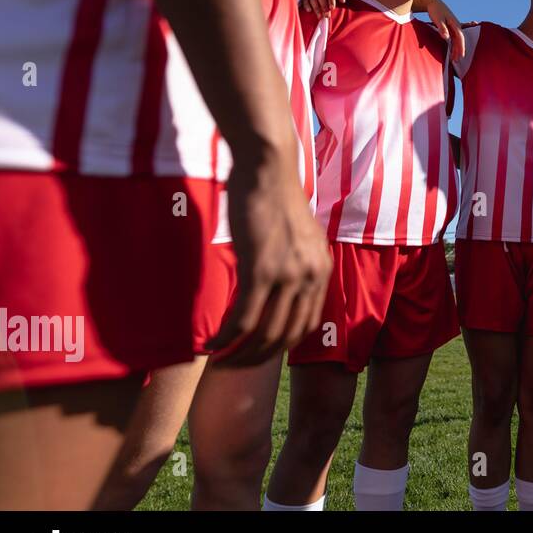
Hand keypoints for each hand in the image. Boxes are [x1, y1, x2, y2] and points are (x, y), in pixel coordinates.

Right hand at [207, 144, 331, 364]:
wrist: (269, 166)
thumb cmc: (276, 195)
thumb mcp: (299, 235)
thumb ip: (296, 262)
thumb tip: (281, 282)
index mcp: (321, 270)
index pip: (306, 325)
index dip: (280, 347)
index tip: (256, 354)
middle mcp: (311, 277)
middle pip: (287, 337)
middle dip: (258, 359)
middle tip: (234, 366)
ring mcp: (288, 275)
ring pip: (265, 333)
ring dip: (240, 355)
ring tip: (220, 361)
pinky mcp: (261, 269)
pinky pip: (244, 317)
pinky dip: (227, 338)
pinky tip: (212, 345)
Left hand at [425, 0, 465, 62]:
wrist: (432, 1)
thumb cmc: (435, 10)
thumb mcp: (438, 19)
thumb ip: (442, 28)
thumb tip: (447, 38)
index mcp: (455, 24)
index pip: (460, 38)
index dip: (461, 47)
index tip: (460, 56)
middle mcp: (456, 25)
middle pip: (459, 40)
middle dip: (459, 51)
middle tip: (456, 61)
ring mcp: (453, 26)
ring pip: (457, 39)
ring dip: (456, 49)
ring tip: (453, 58)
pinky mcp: (449, 26)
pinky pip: (454, 37)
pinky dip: (454, 44)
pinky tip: (453, 49)